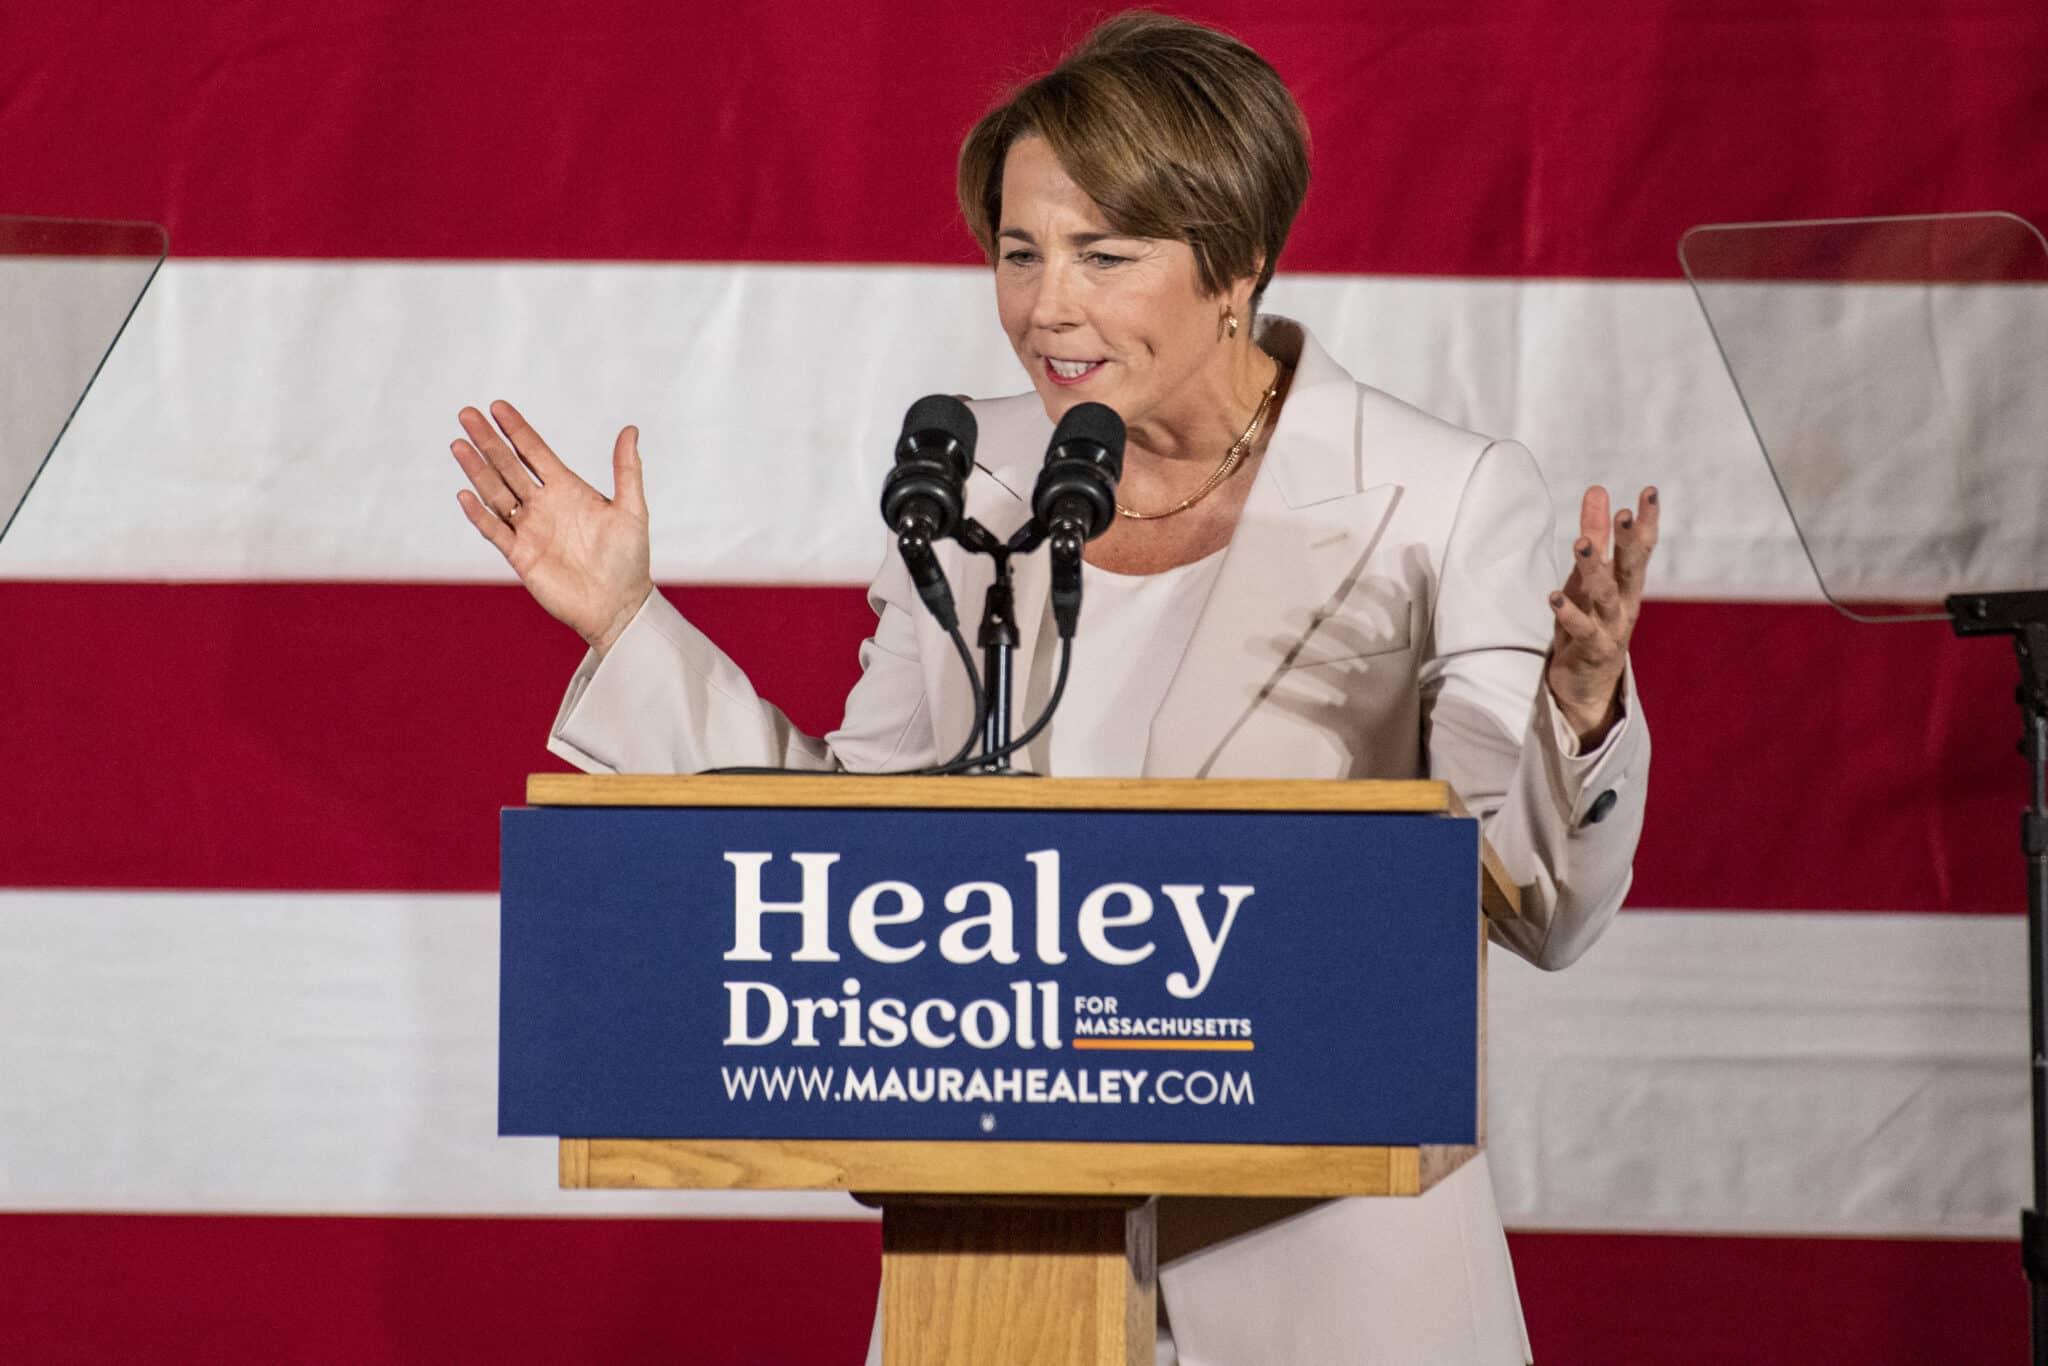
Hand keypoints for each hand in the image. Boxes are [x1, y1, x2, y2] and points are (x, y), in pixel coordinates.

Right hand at [450, 400, 653, 655]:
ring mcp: (529, 529)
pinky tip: (465, 493)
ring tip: (459, 445)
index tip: (497, 406)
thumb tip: (630, 429)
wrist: (618, 606)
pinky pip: (495, 530)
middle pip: (508, 466)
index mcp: (568, 489)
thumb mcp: (633, 510)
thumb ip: (627, 469)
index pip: (535, 452)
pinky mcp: (520, 555)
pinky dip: (479, 513)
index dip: (517, 430)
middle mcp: (544, 505)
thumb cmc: (629, 560)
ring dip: (477, 470)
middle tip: (466, 414)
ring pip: (496, 493)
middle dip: (488, 441)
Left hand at [1546, 485, 1658, 747]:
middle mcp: (1625, 604)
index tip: (1649, 492)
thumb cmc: (1591, 621)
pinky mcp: (1593, 651)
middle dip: (1629, 541)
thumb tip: (1598, 489)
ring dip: (1595, 570)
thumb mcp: (1589, 575)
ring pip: (1605, 596)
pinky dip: (1570, 615)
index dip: (1645, 521)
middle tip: (1623, 514)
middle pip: (1631, 569)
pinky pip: (1583, 631)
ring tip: (1582, 543)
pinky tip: (1553, 598)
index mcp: (1627, 584)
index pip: (1640, 548)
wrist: (1589, 686)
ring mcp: (1612, 629)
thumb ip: (1595, 533)